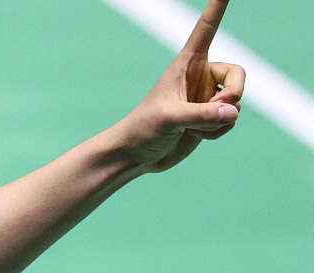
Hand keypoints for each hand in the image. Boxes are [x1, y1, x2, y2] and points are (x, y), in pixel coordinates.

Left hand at [113, 0, 245, 172]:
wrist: (136, 154)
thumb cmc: (143, 129)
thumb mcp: (170, 118)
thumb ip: (202, 115)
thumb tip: (234, 112)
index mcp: (186, 64)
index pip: (205, 31)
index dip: (216, 10)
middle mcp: (200, 78)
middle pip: (239, 75)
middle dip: (235, 94)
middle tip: (220, 109)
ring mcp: (206, 98)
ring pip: (236, 103)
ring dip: (221, 120)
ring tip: (194, 128)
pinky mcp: (209, 118)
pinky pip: (231, 120)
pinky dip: (219, 131)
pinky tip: (196, 136)